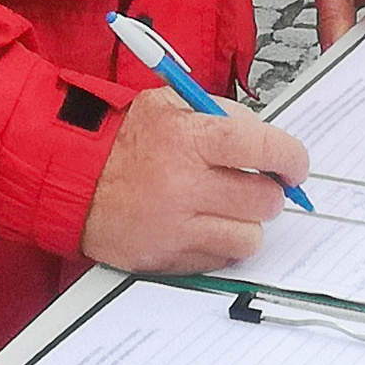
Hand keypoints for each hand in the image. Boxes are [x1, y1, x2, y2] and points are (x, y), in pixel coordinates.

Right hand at [79, 86, 308, 273]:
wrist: (69, 175)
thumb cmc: (122, 137)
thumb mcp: (171, 103)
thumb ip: (222, 115)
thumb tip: (265, 141)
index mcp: (191, 139)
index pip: (265, 150)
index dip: (292, 159)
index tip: (295, 165)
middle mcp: (185, 186)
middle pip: (264, 201)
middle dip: (269, 192)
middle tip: (257, 185)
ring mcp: (175, 228)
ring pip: (248, 238)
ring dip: (246, 223)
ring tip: (228, 208)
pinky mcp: (165, 259)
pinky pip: (218, 261)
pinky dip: (220, 245)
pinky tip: (203, 226)